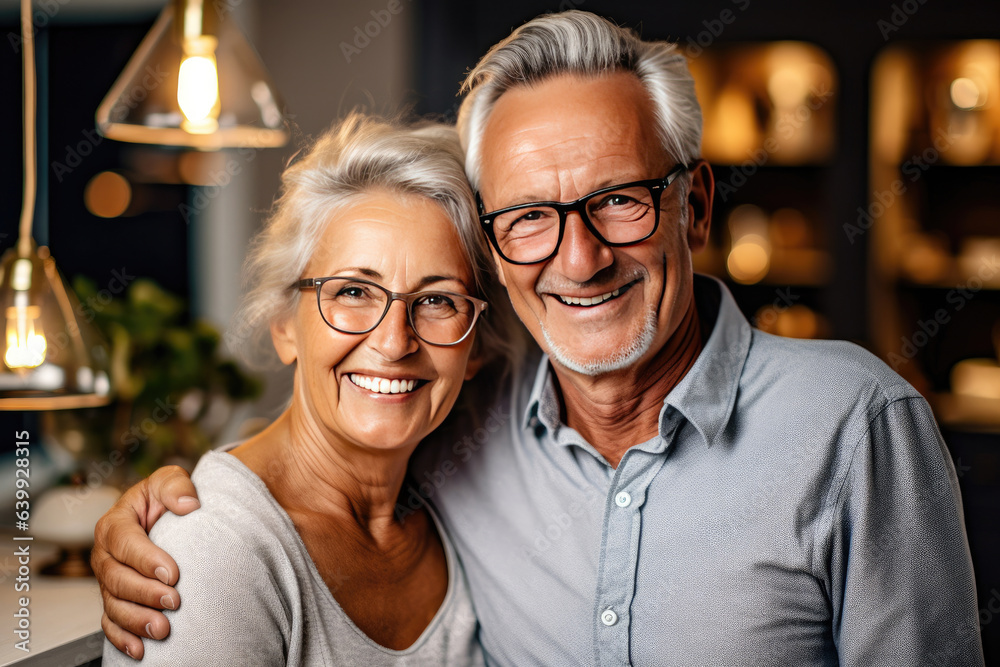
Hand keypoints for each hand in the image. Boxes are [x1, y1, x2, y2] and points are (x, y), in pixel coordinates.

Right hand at [92, 465, 199, 658]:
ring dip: (136, 620)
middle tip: (173, 602)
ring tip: (162, 629)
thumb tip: (187, 503)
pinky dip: (123, 638)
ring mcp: (109, 579)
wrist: (166, 514)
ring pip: (113, 604)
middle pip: (116, 578)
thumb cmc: (166, 497)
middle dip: (144, 593)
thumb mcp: (169, 479)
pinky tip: (139, 649)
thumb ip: (176, 486)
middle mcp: (106, 554)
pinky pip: (111, 622)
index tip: (173, 573)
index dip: (146, 559)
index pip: (124, 542)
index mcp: (115, 523)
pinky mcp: (115, 598)